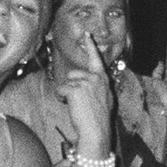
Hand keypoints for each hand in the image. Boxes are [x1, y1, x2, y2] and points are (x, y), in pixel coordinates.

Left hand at [59, 33, 113, 155]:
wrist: (96, 131)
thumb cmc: (99, 119)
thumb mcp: (106, 100)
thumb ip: (99, 88)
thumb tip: (92, 85)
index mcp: (104, 80)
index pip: (96, 60)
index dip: (91, 46)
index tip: (87, 34)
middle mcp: (96, 78)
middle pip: (74, 73)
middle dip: (71, 85)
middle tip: (77, 101)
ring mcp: (86, 83)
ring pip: (67, 82)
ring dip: (66, 93)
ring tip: (75, 105)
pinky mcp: (75, 89)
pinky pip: (61, 89)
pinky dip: (62, 98)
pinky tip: (68, 105)